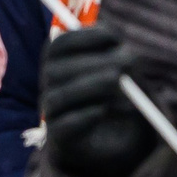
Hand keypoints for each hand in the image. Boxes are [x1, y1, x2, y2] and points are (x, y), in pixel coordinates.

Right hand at [42, 26, 156, 176]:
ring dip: (91, 86)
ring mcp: (51, 113)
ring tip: (119, 83)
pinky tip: (102, 111)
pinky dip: (84, 116)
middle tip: (127, 62)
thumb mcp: (122, 73)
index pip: (59, 44)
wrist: (111, 139)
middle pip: (57, 70)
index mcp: (58, 63)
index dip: (85, 37)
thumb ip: (121, 60)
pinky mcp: (59, 138)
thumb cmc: (114, 96)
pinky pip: (64, 126)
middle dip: (94, 62)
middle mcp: (49, 86)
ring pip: (59, 97)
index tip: (115, 38)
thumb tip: (127, 56)